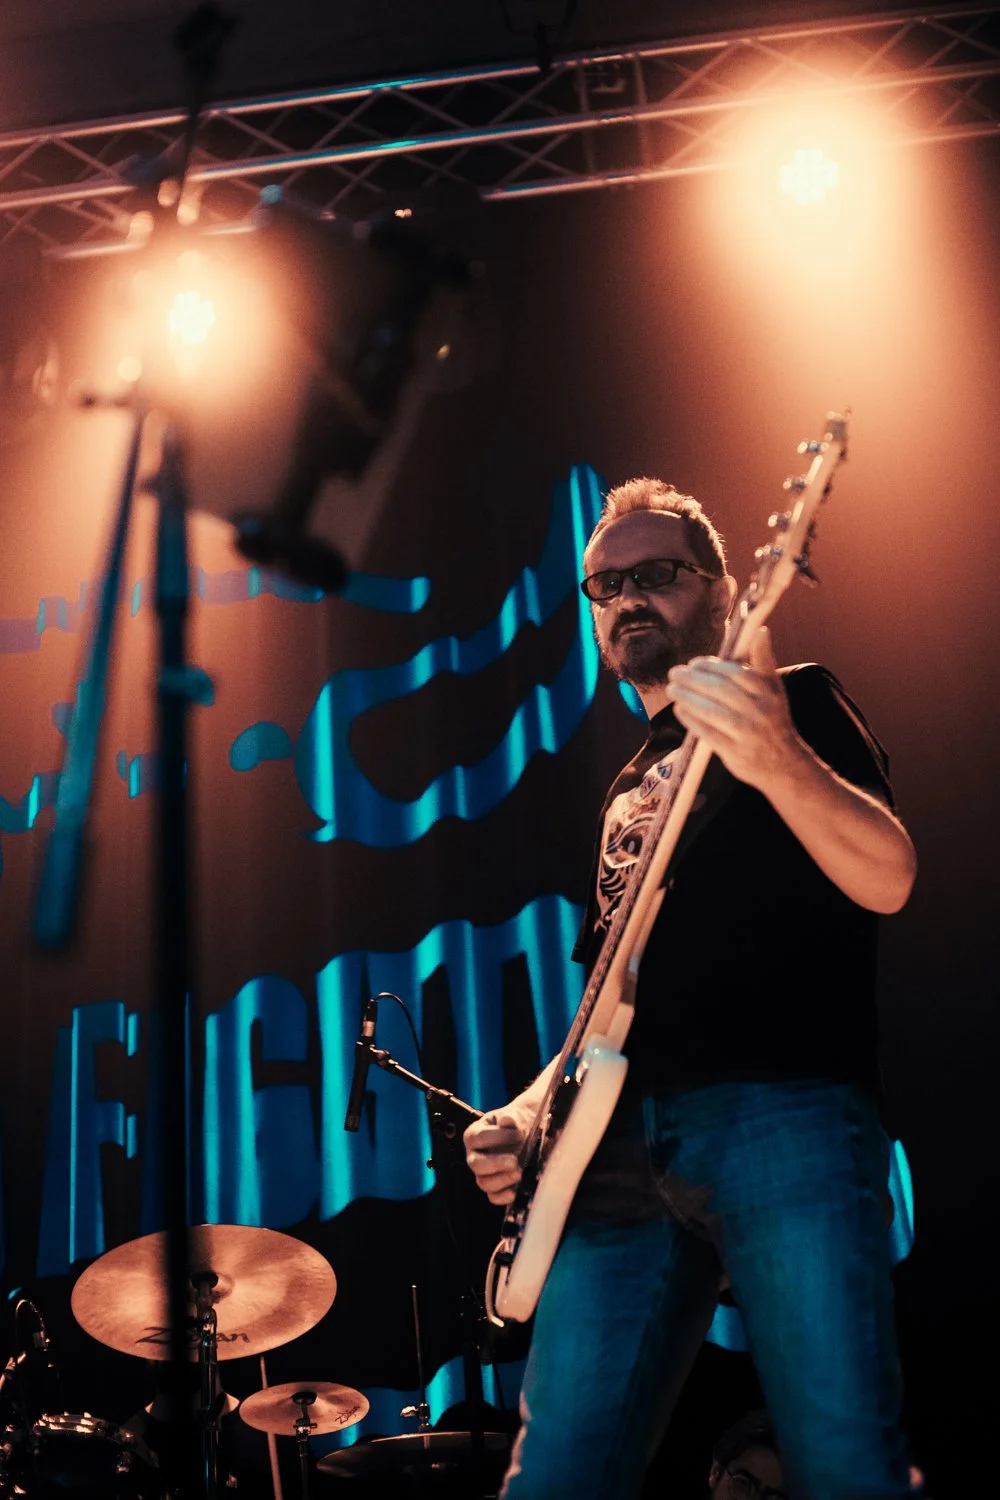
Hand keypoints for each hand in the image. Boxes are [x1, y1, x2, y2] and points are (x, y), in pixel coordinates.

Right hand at [463, 1106, 531, 1205]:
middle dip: (496, 1164)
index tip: (517, 1134)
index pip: (477, 1138)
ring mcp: (483, 1173)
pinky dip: (502, 1197)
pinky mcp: (495, 1186)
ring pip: (483, 1182)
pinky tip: (514, 1191)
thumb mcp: (512, 1116)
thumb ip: (509, 1118)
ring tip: (519, 1172)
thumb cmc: (514, 1125)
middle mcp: (474, 1155)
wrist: (525, 1133)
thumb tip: (507, 1120)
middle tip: (514, 1161)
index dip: (497, 1137)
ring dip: (502, 1180)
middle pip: (475, 1164)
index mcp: (474, 1135)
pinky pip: (493, 1197)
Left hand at [667, 627, 800, 790]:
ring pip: (712, 711)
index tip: (694, 663)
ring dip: (688, 698)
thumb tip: (760, 631)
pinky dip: (691, 720)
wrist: (784, 763)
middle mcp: (760, 711)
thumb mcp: (774, 688)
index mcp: (769, 691)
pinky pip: (708, 732)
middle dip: (693, 681)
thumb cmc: (772, 718)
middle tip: (674, 673)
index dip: (712, 667)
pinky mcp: (735, 752)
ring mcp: (748, 733)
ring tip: (672, 689)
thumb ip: (763, 661)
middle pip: (720, 691)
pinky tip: (680, 710)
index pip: (736, 673)